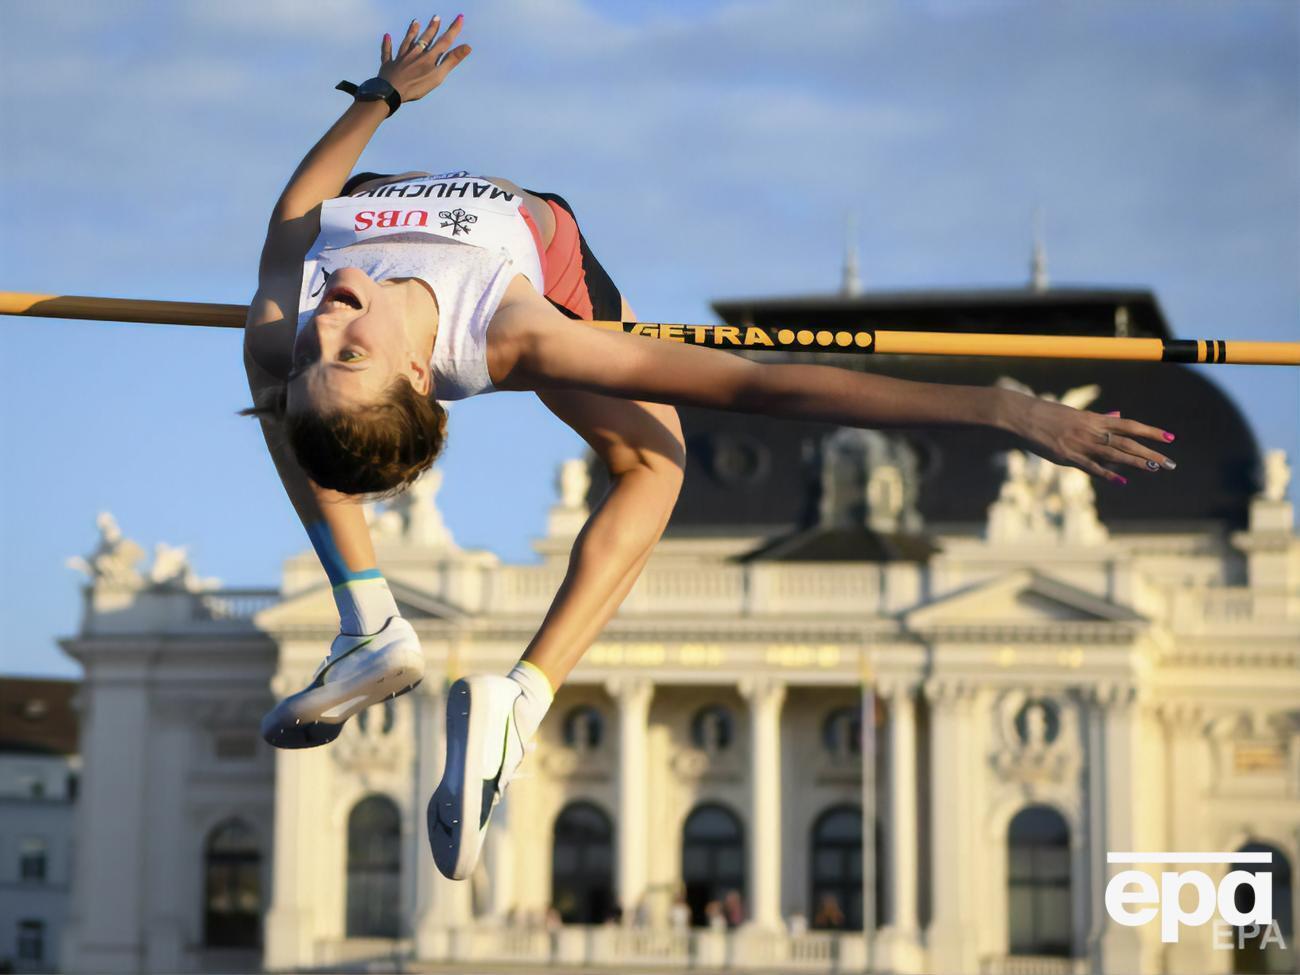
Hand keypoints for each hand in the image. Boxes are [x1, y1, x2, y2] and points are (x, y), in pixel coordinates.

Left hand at [378, 14, 471, 102]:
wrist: (391, 91)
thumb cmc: (416, 86)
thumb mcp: (438, 75)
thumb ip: (451, 61)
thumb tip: (467, 47)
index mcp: (428, 57)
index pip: (444, 41)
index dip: (453, 29)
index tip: (459, 17)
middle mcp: (415, 53)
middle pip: (425, 38)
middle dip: (432, 28)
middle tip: (436, 17)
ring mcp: (401, 58)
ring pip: (407, 42)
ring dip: (412, 31)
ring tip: (416, 22)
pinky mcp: (389, 64)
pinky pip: (388, 52)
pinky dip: (387, 44)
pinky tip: (387, 36)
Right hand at [1009, 394, 1176, 484]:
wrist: (1024, 415)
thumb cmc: (1049, 414)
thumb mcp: (1077, 413)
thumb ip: (1099, 418)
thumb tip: (1118, 414)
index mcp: (1095, 419)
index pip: (1130, 425)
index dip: (1151, 431)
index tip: (1171, 438)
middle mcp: (1092, 431)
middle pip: (1128, 442)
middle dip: (1151, 452)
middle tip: (1171, 463)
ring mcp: (1081, 444)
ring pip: (1114, 454)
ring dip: (1136, 462)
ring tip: (1156, 468)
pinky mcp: (1067, 456)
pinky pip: (1091, 466)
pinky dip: (1107, 474)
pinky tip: (1122, 480)